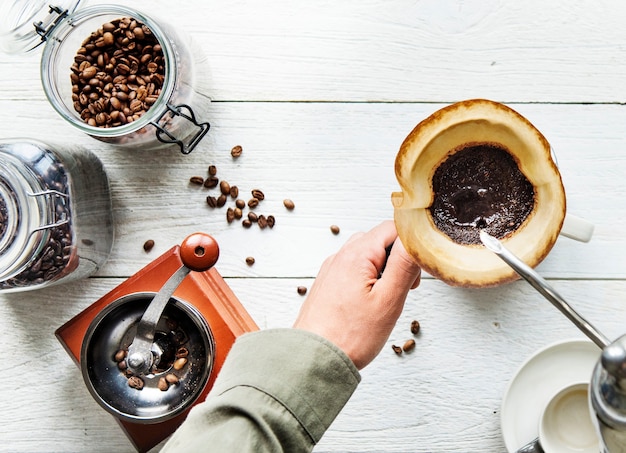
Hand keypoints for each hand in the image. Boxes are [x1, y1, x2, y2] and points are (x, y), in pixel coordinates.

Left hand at [293, 221, 420, 368]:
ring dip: (384, 271)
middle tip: (404, 289)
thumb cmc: (350, 335)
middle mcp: (341, 256)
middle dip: (399, 259)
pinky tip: (369, 305)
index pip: (393, 227)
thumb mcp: (388, 299)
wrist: (313, 359)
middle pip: (380, 240)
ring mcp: (332, 269)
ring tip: (386, 300)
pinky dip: (368, 280)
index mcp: (357, 254)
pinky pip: (354, 270)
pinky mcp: (328, 284)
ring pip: (368, 256)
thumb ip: (404, 264)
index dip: (412, 245)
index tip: (417, 269)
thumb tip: (416, 239)